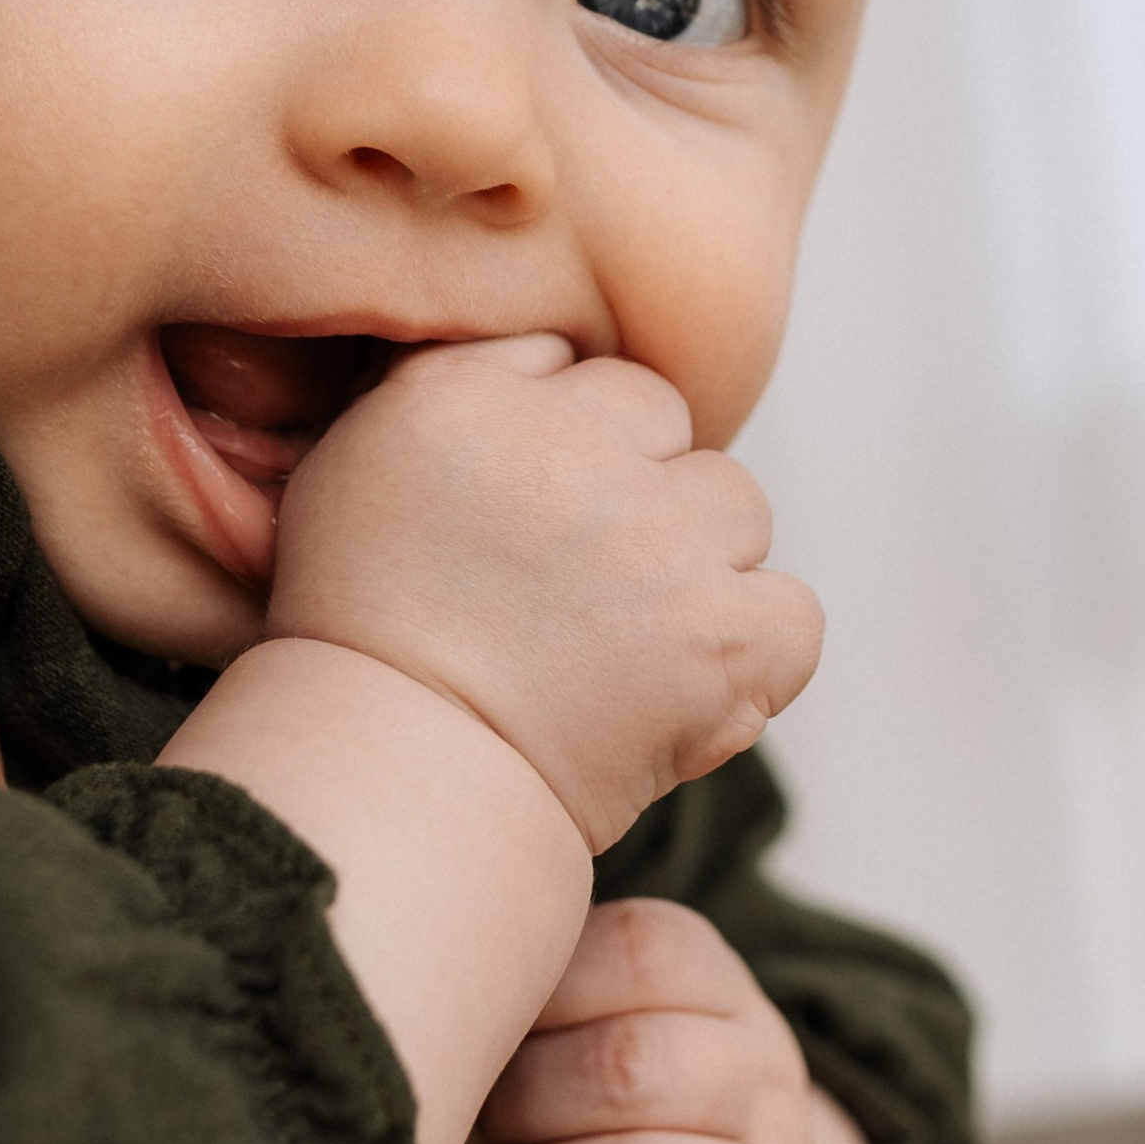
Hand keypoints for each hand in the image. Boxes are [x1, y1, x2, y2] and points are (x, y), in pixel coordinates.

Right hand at [265, 337, 821, 851]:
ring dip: (699, 563)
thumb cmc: (362, 641)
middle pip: (666, 426)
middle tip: (580, 586)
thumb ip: (454, 390)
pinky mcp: (722, 631)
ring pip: (736, 506)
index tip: (540, 517)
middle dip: (639, 495)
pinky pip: (791, 612)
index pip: (582, 374)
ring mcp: (658, 536)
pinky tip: (692, 686)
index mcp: (468, 393)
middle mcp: (572, 446)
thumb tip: (548, 364)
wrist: (393, 779)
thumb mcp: (353, 470)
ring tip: (629, 641)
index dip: (574, 448)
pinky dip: (756, 653)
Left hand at [473, 897, 896, 1143]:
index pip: (636, 954)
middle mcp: (763, 1083)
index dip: (531, 1003)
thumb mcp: (561, 1019)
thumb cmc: (564, 1102)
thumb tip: (417, 971)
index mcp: (715, 985)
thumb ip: (515, 981)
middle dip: (518, 1110)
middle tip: (480, 1132)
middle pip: (629, 1071)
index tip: (488, 1036)